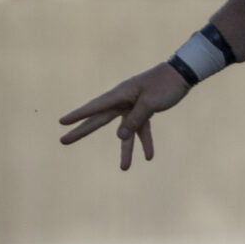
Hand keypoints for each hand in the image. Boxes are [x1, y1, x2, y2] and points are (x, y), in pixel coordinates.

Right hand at [58, 62, 191, 170]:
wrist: (182, 74)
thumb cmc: (165, 85)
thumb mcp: (150, 103)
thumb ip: (134, 120)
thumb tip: (119, 137)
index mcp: (120, 95)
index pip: (94, 107)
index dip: (78, 116)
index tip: (62, 122)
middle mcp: (122, 102)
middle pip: (99, 120)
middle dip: (82, 132)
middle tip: (63, 141)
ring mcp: (132, 108)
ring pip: (124, 132)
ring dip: (125, 150)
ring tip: (124, 168)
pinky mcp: (145, 112)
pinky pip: (142, 130)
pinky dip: (146, 142)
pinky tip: (149, 157)